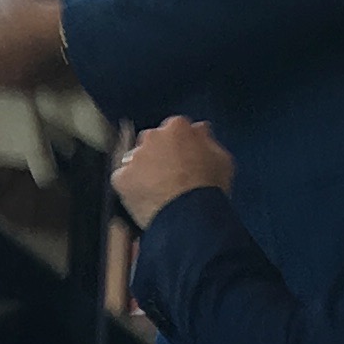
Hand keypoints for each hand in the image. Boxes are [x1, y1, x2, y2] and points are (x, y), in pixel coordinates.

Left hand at [111, 117, 235, 226]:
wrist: (191, 215)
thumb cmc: (209, 187)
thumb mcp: (222, 158)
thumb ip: (207, 139)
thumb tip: (200, 130)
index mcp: (177, 128)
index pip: (175, 128)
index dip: (180, 144)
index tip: (184, 156)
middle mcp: (152, 137)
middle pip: (152, 141)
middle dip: (160, 154)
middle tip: (171, 174)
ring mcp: (134, 157)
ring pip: (136, 159)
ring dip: (144, 170)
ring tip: (159, 190)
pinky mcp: (121, 178)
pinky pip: (123, 180)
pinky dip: (131, 188)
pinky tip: (146, 198)